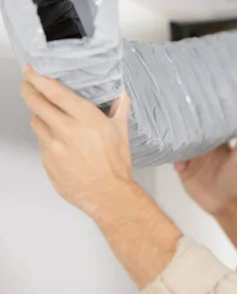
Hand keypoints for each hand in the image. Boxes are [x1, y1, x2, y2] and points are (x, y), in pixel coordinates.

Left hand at [20, 65, 134, 217]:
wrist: (108, 193)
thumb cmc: (115, 165)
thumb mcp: (122, 132)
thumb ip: (120, 108)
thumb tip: (122, 94)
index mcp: (86, 118)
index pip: (53, 91)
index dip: (37, 78)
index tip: (30, 71)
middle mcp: (66, 129)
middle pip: (35, 102)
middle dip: (29, 91)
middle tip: (29, 87)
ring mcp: (54, 145)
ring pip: (35, 122)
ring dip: (40, 117)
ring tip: (51, 120)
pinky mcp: (47, 160)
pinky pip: (41, 142)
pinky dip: (47, 139)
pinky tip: (60, 144)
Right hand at [174, 127, 236, 214]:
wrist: (223, 203)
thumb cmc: (232, 180)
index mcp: (215, 147)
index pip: (209, 131)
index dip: (205, 121)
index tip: (200, 109)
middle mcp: (203, 151)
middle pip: (193, 138)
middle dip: (188, 131)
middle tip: (181, 120)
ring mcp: (193, 161)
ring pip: (183, 149)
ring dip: (180, 145)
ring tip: (176, 140)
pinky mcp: (184, 171)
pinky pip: (177, 163)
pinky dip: (177, 161)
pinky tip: (180, 164)